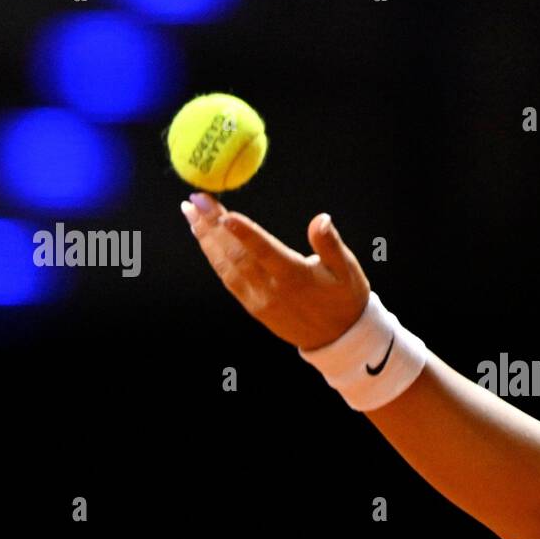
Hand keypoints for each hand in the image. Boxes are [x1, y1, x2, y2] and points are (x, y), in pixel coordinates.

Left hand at [180, 192, 371, 350]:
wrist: (338, 339)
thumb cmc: (345, 299)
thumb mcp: (347, 271)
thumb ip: (330, 244)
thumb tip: (321, 219)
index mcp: (295, 277)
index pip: (264, 252)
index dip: (244, 233)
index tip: (224, 213)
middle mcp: (272, 290)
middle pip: (237, 254)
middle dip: (214, 225)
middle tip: (197, 198)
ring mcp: (259, 300)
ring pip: (226, 267)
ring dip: (207, 239)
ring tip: (191, 213)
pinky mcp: (253, 306)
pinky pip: (228, 279)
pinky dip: (214, 257)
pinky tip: (205, 238)